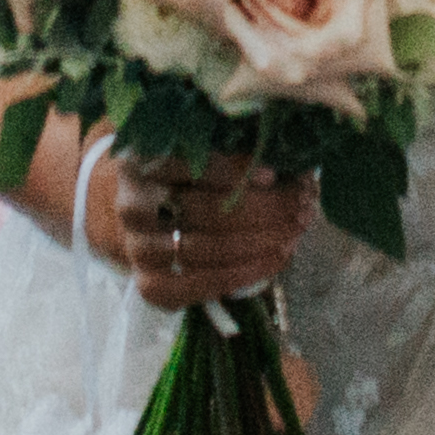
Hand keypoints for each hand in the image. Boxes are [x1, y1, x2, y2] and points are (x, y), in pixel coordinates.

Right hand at [104, 151, 312, 312]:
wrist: (147, 215)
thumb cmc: (185, 177)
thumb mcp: (197, 151)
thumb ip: (231, 148)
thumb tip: (285, 158)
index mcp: (142, 161)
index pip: (185, 164)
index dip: (231, 170)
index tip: (273, 173)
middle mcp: (133, 205)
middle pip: (202, 210)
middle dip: (261, 209)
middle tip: (301, 205)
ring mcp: (138, 248)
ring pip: (203, 249)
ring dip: (258, 243)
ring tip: (294, 232)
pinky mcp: (149, 284)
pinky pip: (197, 286)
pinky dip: (241, 275)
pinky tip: (274, 260)